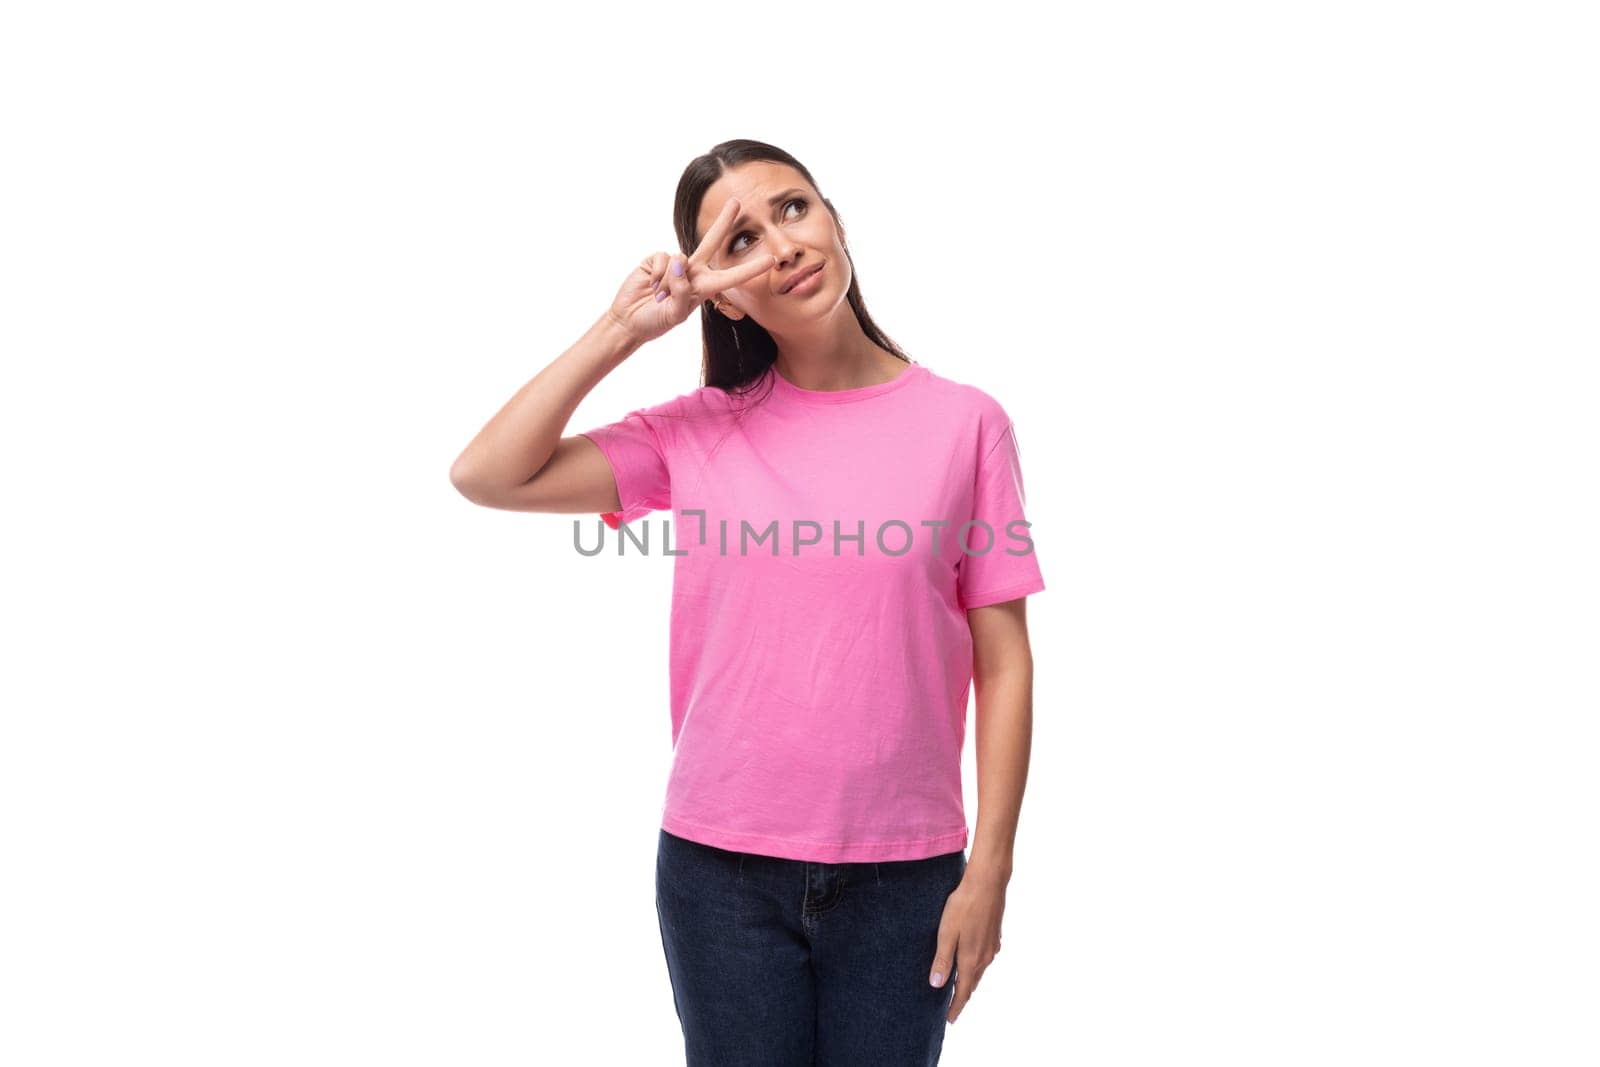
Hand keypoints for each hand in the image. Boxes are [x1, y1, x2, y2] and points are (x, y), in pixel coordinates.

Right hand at [606, 197, 777, 346]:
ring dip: (669, 282)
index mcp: (704, 288)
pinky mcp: (656, 260)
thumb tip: (680, 263)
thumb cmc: (655, 322)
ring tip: (660, 295)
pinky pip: (662, 258)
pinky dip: (657, 274)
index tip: (772, 261)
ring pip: (680, 259)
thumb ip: (683, 292)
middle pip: (711, 242)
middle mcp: (693, 272)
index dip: (751, 269)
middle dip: (724, 221)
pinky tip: (651, 285)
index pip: (731, 277)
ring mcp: (675, 264)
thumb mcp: (675, 315)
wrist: (629, 320)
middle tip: (737, 202)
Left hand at [929, 868, 1006, 1024]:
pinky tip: (971, 962)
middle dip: (963, 997)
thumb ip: (942, 960)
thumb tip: (936, 985)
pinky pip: (984, 959)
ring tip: (960, 988)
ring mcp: (992, 947)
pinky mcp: (995, 936)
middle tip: (953, 1008)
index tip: (950, 1020)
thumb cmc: (963, 906)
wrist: (988, 883)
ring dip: (970, 981)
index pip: (963, 991)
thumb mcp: (946, 932)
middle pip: (973, 983)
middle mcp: (985, 957)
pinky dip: (976, 967)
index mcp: (971, 959)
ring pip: (980, 971)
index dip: (956, 1007)